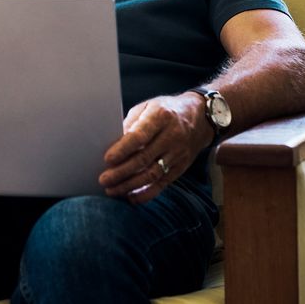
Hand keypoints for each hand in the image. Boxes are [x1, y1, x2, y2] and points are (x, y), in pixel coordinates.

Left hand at [99, 94, 213, 203]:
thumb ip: (131, 123)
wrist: (201, 117)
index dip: (122, 149)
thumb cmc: (167, 110)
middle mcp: (171, 136)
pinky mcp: (181, 167)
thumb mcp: (148, 106)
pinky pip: (163, 183)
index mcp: (160, 117)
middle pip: (143, 158)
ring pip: (152, 174)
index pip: (139, 136)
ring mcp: (178, 154)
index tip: (107, 159)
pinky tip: (131, 197)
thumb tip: (113, 143)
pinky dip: (146, 193)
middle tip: (103, 180)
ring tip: (112, 190)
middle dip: (121, 172)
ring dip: (130, 185)